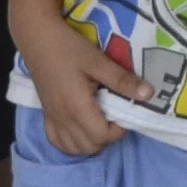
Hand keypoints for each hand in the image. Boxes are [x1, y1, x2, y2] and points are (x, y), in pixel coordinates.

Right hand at [12, 22, 149, 157]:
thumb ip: (122, 80)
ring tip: (99, 123)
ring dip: (91, 143)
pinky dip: (72, 143)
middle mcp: (64, 118)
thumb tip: (149, 94)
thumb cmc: (68, 47)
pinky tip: (80, 129)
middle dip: (107, 137)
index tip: (123, 112)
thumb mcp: (98, 61)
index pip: (102, 136)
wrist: (37, 38)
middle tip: (114, 116)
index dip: (118, 129)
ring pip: (74, 148)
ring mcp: (53, 118)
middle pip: (90, 147)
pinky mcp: (47, 115)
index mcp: (78, 107)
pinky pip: (58, 142)